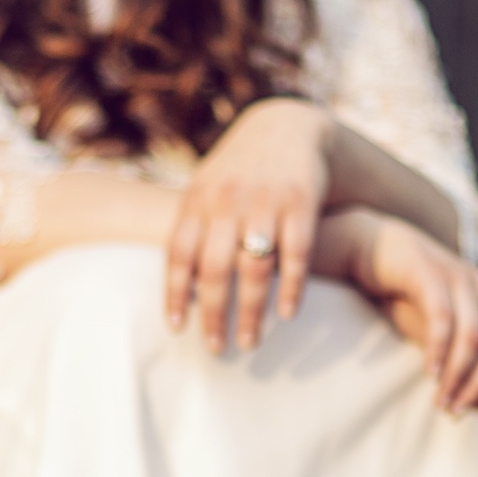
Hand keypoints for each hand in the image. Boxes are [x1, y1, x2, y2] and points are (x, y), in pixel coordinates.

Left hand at [166, 99, 332, 354]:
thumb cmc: (238, 171)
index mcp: (198, 200)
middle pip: (214, 268)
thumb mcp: (206, 188)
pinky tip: (288, 315)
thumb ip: (191, 229)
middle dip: (213, 314)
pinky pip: (297, 253)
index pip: (179, 254)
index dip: (175, 293)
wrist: (288, 127)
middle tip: (216, 349)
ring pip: (254, 267)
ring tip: (248, 343)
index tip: (177, 329)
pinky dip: (292, 287)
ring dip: (250, 311)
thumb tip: (177, 288)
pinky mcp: (302, 202)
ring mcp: (266, 201)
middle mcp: (228, 201)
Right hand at [323, 208, 477, 422]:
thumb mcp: (437, 340)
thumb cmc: (407, 297)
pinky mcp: (432, 272)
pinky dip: (439, 350)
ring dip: (457, 376)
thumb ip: (460, 367)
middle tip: (453, 412)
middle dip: (477, 387)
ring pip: (473, 338)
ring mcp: (461, 278)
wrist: (373, 250)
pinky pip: (443, 318)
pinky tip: (430, 374)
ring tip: (439, 402)